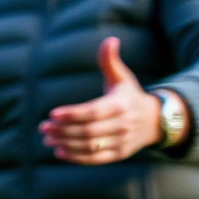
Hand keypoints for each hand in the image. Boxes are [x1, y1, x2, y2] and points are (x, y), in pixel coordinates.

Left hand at [40, 37, 178, 163]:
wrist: (154, 120)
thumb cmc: (129, 96)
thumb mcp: (122, 78)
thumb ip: (110, 62)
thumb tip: (109, 40)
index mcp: (122, 105)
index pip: (94, 112)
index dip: (72, 114)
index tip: (52, 114)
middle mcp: (123, 124)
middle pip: (89, 131)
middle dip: (63, 130)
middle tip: (43, 127)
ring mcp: (122, 141)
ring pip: (91, 146)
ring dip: (66, 143)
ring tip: (47, 139)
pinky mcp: (119, 154)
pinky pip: (96, 158)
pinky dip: (76, 157)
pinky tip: (59, 151)